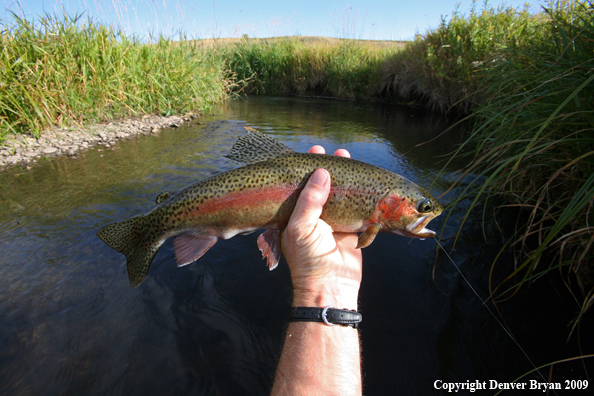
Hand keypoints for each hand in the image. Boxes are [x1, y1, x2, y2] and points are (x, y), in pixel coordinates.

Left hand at [280, 146, 362, 309]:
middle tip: (335, 152)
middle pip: (323, 186)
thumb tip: (322, 173)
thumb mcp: (301, 227)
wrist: (330, 286)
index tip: (315, 152)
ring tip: (348, 158)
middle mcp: (315, 216)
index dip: (308, 168)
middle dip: (329, 169)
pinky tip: (364, 182)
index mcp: (297, 215)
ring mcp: (334, 222)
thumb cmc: (308, 259)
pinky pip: (358, 208)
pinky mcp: (352, 229)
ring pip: (341, 194)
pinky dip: (361, 195)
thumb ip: (309, 200)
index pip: (302, 185)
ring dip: (345, 178)